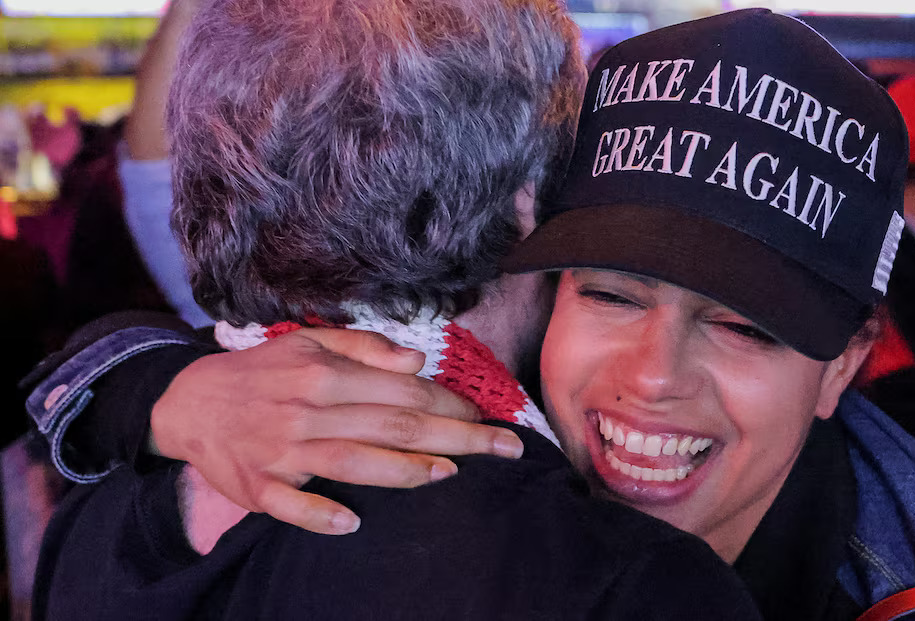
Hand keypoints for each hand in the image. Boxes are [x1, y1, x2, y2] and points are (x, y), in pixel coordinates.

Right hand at [151, 327, 524, 535]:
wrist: (187, 402)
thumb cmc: (261, 371)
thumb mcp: (307, 342)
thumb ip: (363, 348)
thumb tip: (415, 359)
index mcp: (323, 373)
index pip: (401, 388)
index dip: (448, 401)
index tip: (483, 414)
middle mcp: (307, 409)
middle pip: (393, 424)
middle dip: (456, 435)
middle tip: (505, 447)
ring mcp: (282, 451)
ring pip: (355, 463)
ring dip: (407, 469)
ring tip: (450, 473)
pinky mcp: (257, 486)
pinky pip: (292, 506)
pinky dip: (321, 515)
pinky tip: (353, 524)